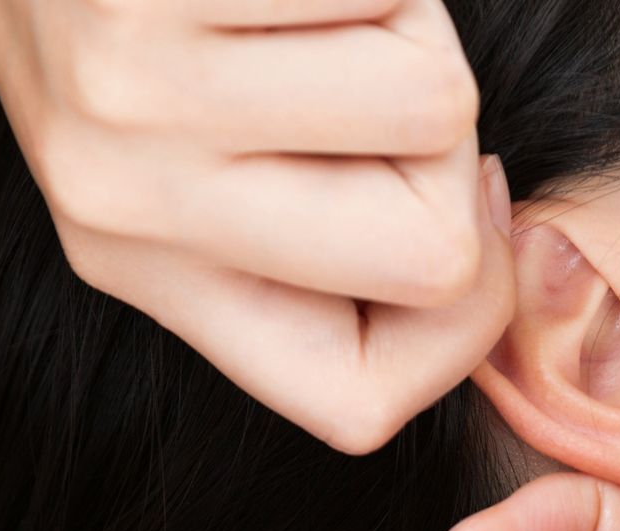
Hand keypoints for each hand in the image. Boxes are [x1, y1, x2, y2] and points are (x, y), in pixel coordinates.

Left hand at [0, 0, 511, 451]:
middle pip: (435, 260)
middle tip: (366, 71)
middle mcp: (123, 201)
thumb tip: (496, 247)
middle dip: (452, 155)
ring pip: (437, 110)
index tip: (443, 200)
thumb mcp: (177, 146)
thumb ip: (308, 228)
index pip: (359, 404)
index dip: (464, 324)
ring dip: (415, 29)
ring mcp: (134, 91)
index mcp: (138, 269)